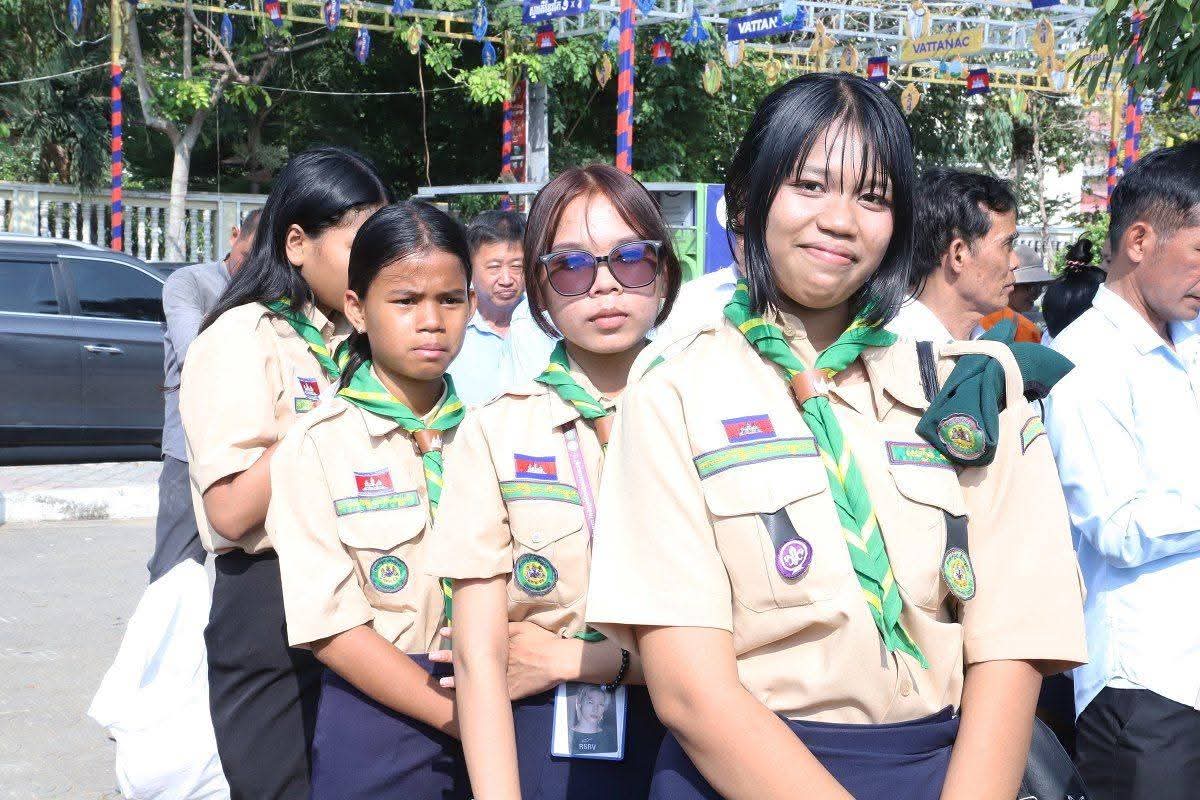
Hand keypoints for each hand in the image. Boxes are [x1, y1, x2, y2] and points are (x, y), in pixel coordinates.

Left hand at [430, 622, 573, 698]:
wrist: (556, 661)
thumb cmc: (541, 641)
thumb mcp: (522, 627)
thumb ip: (505, 626)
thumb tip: (489, 620)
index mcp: (499, 643)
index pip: (472, 638)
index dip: (457, 635)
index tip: (444, 632)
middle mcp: (497, 661)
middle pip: (468, 659)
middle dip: (449, 657)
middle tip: (431, 656)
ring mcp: (502, 678)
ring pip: (475, 680)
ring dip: (457, 681)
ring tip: (441, 682)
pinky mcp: (510, 692)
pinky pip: (491, 697)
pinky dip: (477, 698)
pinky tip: (466, 701)